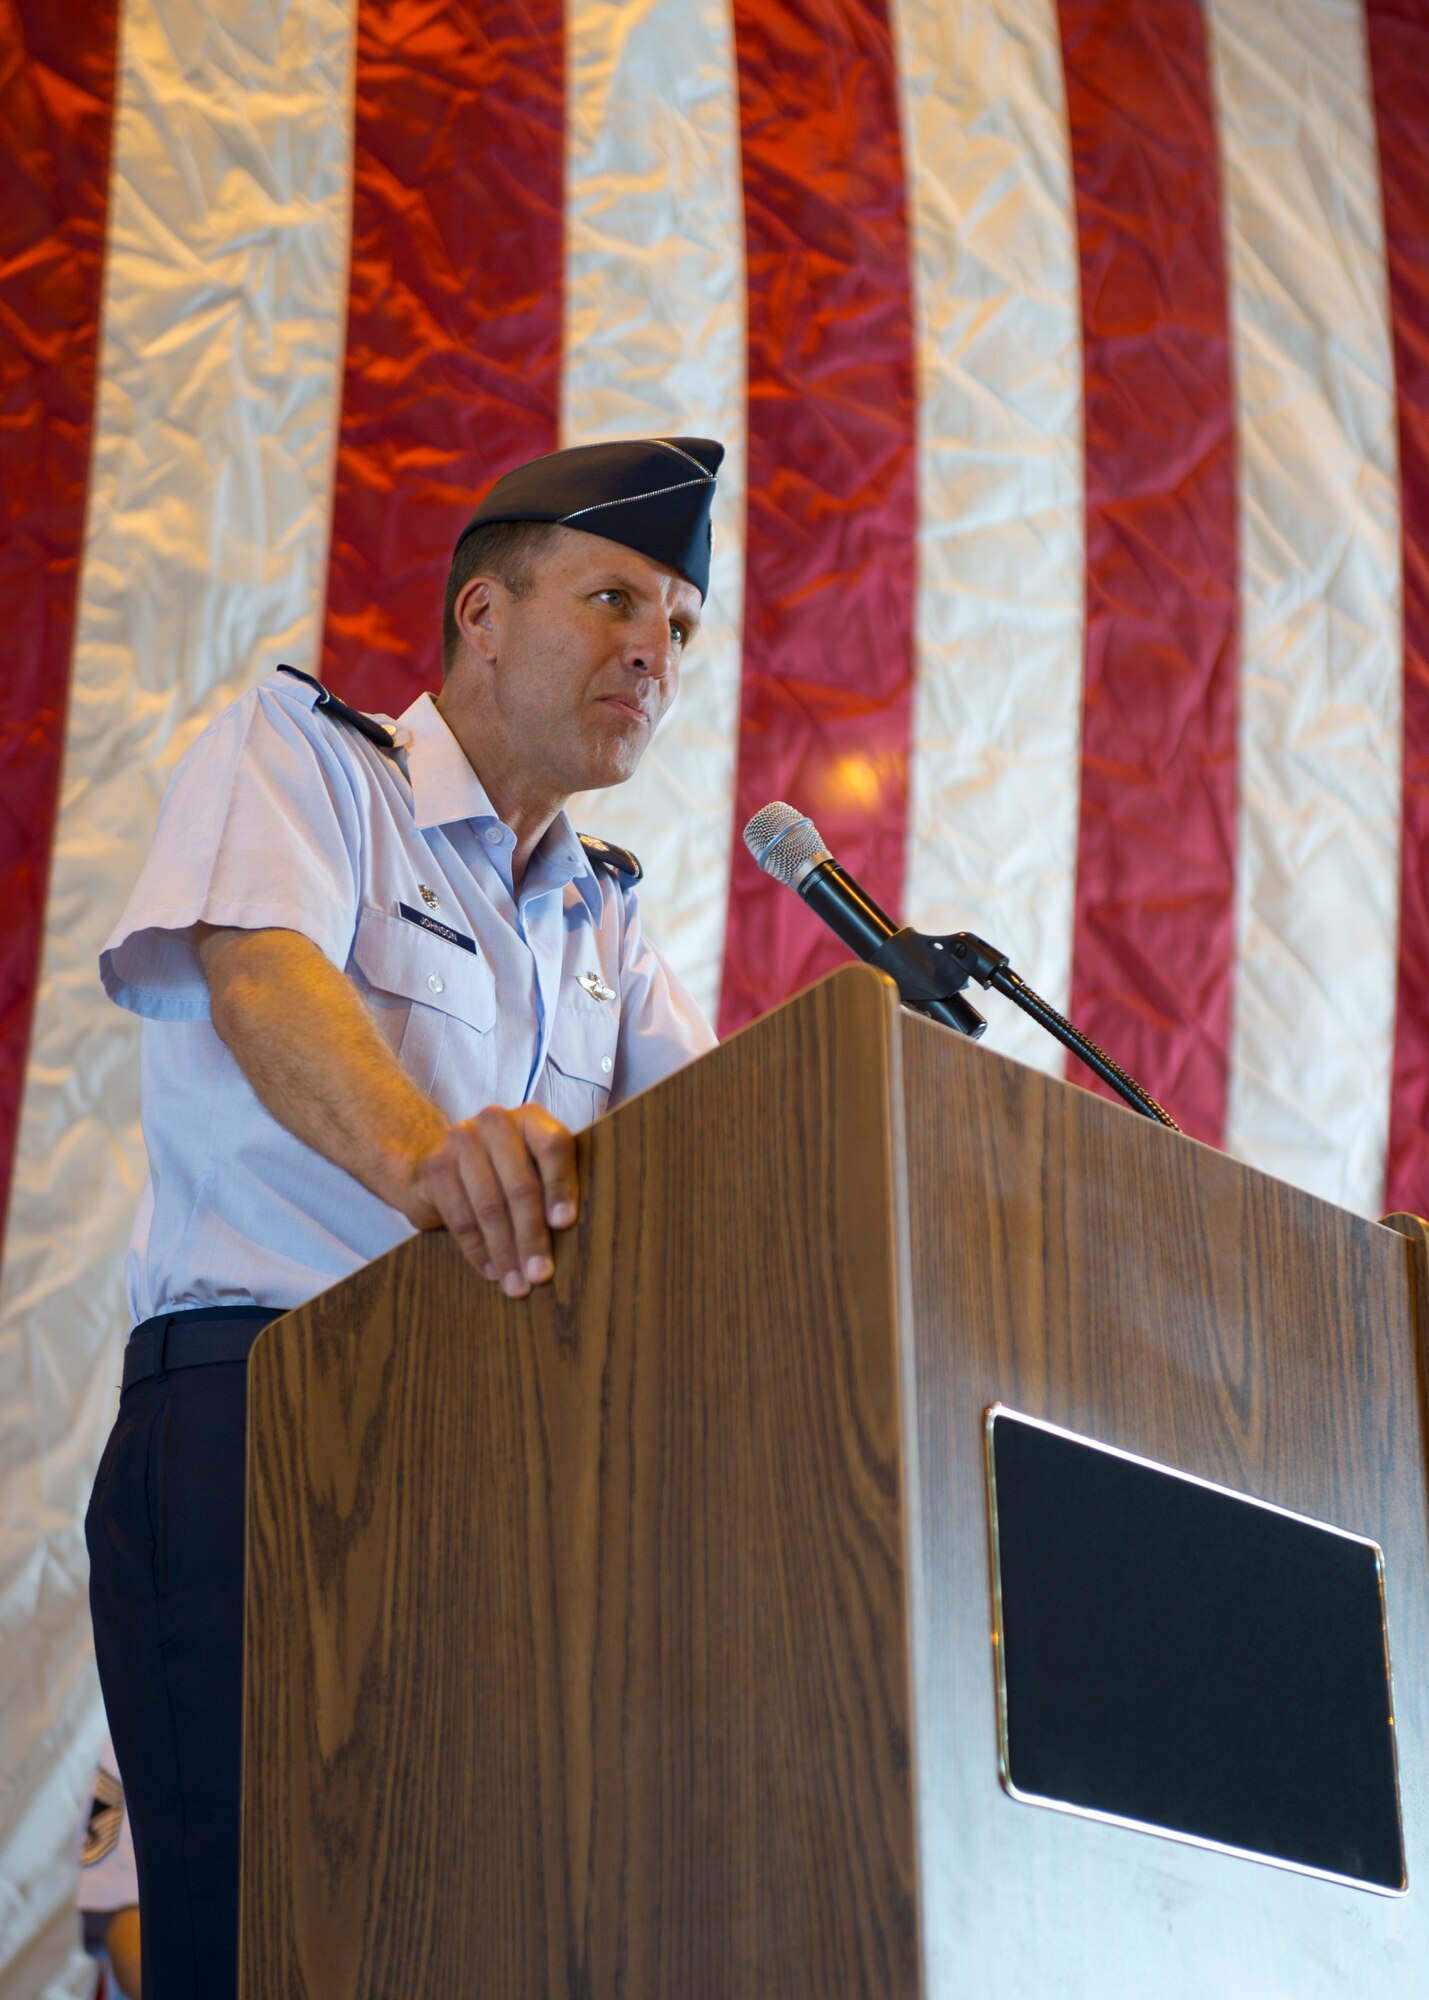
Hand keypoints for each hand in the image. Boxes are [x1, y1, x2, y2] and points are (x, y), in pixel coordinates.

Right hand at [399, 1103, 577, 1295]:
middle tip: (541, 1274)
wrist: (435, 1165)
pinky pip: (461, 1218)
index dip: (561, 1187)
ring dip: (505, 1252)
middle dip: (532, 1236)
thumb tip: (578, 1235)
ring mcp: (461, 1140)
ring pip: (489, 1206)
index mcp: (530, 1118)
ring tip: (517, 1285)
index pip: (553, 1147)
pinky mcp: (435, 1168)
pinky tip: (491, 1272)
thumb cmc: (501, 1172)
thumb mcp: (531, 1167)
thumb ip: (554, 1186)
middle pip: (521, 1184)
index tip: (565, 1224)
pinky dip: (478, 1251)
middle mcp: (495, 1122)